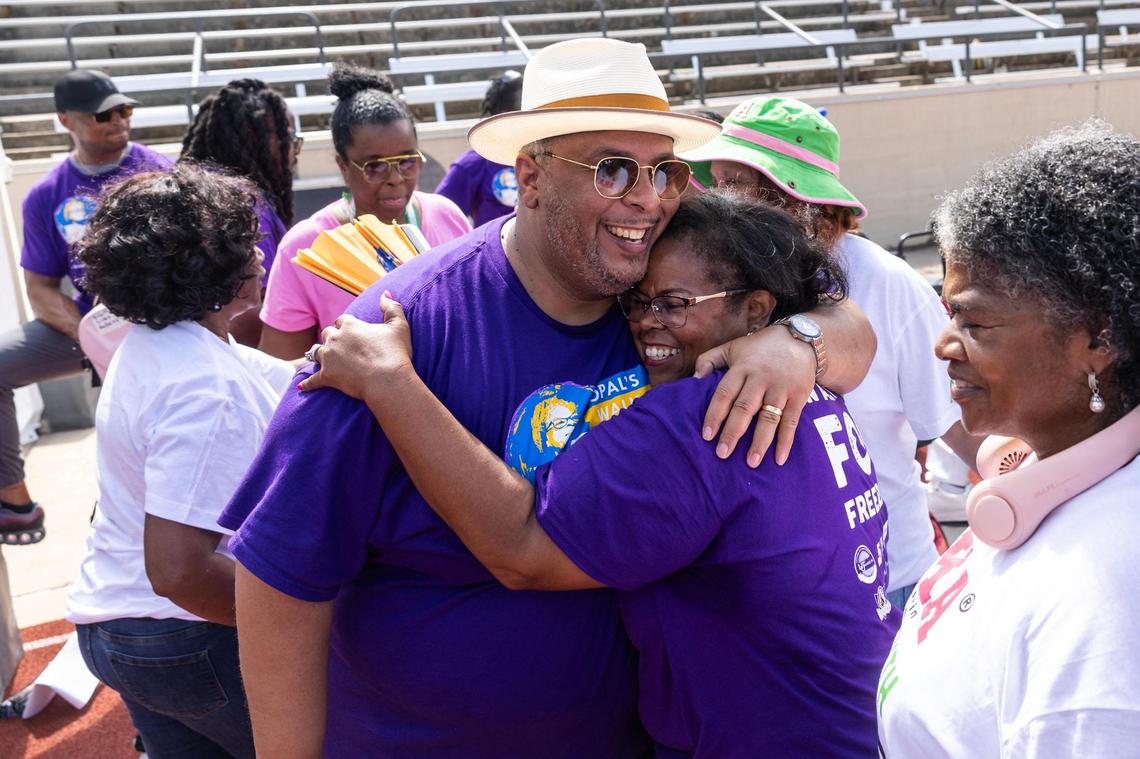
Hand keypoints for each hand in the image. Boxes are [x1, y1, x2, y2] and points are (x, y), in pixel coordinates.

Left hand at [298, 293, 412, 400]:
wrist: (388, 381)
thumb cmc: (395, 353)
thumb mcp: (399, 326)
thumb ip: (392, 307)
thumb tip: (385, 293)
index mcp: (350, 325)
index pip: (342, 320)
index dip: (346, 326)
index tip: (353, 332)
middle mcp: (335, 338)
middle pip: (327, 333)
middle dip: (332, 338)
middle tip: (340, 346)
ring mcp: (328, 358)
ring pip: (316, 351)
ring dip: (320, 354)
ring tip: (323, 359)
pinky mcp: (326, 376)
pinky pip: (312, 380)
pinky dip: (308, 383)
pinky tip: (303, 387)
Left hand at [693, 326, 816, 466]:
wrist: (801, 339)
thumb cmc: (760, 348)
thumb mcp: (733, 347)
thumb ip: (710, 359)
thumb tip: (693, 379)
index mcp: (742, 368)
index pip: (725, 393)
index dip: (715, 414)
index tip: (706, 435)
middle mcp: (761, 378)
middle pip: (745, 408)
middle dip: (733, 432)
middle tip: (722, 453)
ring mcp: (781, 388)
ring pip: (769, 417)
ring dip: (760, 441)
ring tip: (751, 462)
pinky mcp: (799, 396)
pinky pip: (791, 422)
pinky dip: (786, 441)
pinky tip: (779, 459)